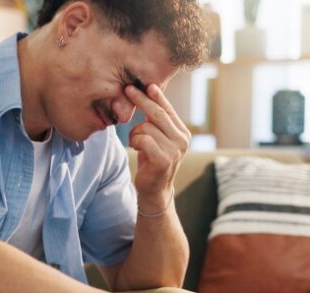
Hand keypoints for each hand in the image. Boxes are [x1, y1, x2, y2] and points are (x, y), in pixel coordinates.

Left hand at [125, 84, 190, 211]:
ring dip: (134, 133)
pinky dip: (135, 142)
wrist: (154, 191)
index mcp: (182, 132)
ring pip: (146, 127)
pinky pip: (142, 139)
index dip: (156, 95)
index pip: (168, 109)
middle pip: (158, 113)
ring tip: (136, 143)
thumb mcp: (157, 138)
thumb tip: (149, 92)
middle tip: (127, 89)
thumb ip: (157, 121)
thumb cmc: (152, 160)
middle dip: (141, 100)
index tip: (145, 84)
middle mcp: (182, 140)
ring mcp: (174, 150)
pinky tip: (136, 149)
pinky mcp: (164, 159)